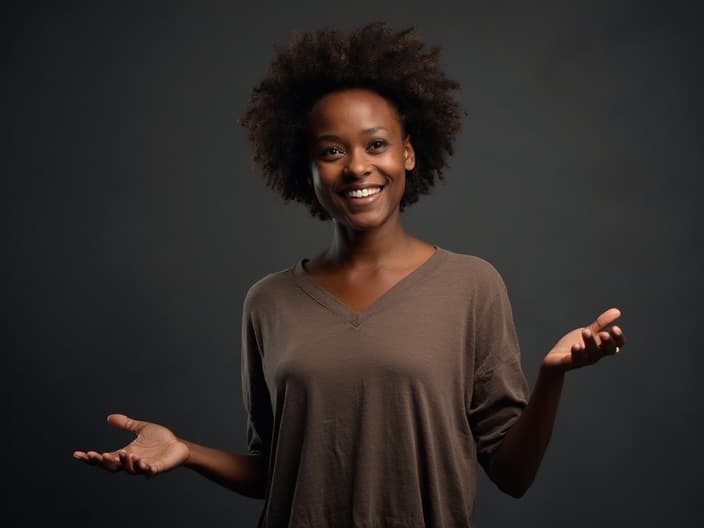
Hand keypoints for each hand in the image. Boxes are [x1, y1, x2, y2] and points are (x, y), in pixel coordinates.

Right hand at [73, 414, 188, 476]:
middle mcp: (131, 462)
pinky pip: (148, 471)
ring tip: (124, 452)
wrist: (178, 446)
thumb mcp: (141, 429)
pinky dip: (143, 468)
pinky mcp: (156, 468)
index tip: (77, 454)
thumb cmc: (160, 440)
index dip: (91, 458)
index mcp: (125, 454)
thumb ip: (126, 424)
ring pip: (129, 469)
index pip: (104, 458)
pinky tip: (140, 461)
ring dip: (125, 462)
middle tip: (96, 455)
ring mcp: (143, 466)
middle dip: (103, 462)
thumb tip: (109, 418)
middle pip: (112, 466)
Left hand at [543, 308, 625, 372]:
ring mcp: (583, 360)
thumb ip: (601, 323)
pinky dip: (577, 353)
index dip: (618, 338)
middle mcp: (595, 355)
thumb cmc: (575, 345)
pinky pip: (575, 360)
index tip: (615, 328)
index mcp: (601, 347)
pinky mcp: (569, 362)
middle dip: (607, 343)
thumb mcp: (589, 332)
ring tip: (585, 331)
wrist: (555, 359)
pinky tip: (576, 346)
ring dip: (590, 343)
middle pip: (607, 351)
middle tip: (604, 334)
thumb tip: (617, 311)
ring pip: (591, 354)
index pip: (616, 345)